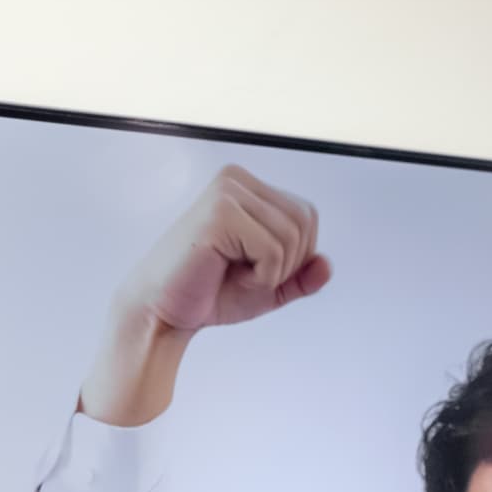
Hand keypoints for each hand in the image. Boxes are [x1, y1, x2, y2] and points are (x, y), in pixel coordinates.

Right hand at [81, 165, 330, 425]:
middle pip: (305, 224)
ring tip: (233, 273)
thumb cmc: (210, 292)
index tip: (255, 267)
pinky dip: (260, 276)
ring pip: (292, 238)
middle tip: (244, 274)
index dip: (295, 255)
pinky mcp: (219, 214)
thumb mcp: (271, 286)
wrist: (164, 311)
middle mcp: (236, 180)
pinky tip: (225, 272)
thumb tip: (327, 264)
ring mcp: (226, 192)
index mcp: (247, 187)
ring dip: (271, 272)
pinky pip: (274, 251)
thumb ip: (302, 276)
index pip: (307, 216)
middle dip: (286, 264)